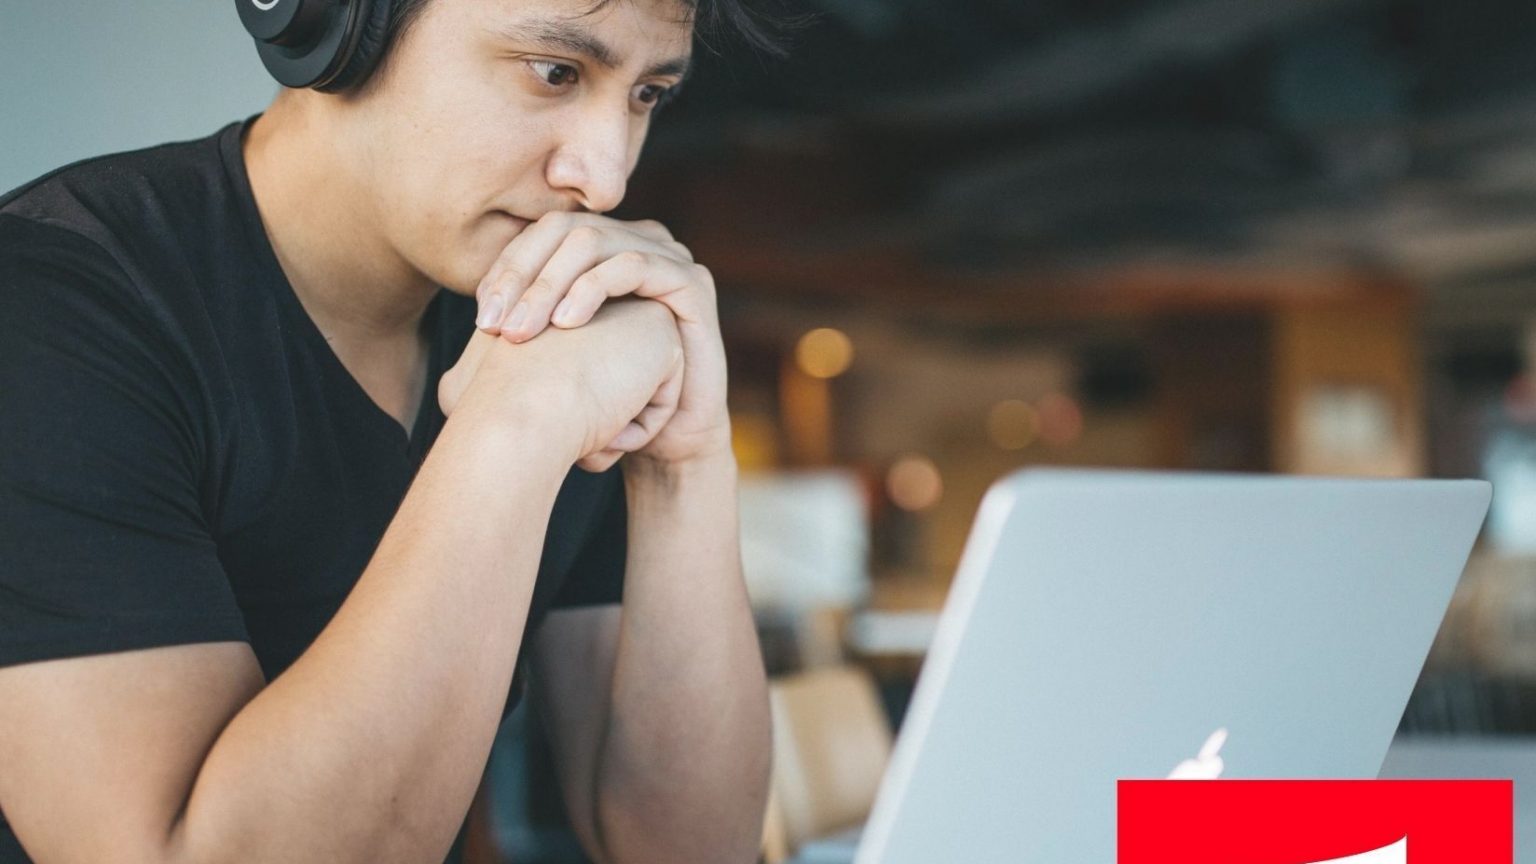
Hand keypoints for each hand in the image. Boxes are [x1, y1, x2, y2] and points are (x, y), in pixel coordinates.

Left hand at [473, 212, 730, 465]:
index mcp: (605, 248)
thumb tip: (478, 306)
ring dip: (549, 284)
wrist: (667, 438)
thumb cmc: (609, 398)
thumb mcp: (557, 353)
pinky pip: (633, 266)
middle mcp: (637, 242)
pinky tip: (566, 324)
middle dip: (522, 275)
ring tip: (523, 331)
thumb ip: (527, 319)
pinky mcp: (691, 282)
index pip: (542, 234)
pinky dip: (593, 288)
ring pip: (593, 242)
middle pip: (564, 230)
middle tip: (495, 325)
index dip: (507, 268)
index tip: (482, 319)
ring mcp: (668, 257)